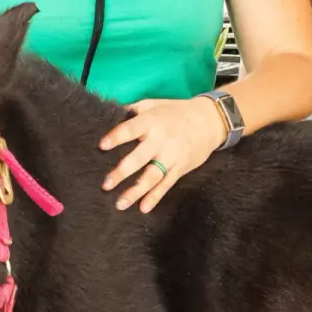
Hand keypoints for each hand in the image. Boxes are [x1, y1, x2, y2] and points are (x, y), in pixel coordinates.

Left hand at [99, 97, 226, 212]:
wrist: (210, 121)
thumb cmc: (176, 111)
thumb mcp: (154, 104)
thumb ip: (133, 110)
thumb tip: (109, 114)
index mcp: (151, 121)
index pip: (131, 129)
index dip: (117, 136)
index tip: (102, 146)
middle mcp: (160, 140)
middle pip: (139, 158)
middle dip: (122, 172)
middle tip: (106, 184)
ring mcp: (171, 156)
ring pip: (152, 176)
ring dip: (136, 191)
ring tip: (120, 203)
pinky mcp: (180, 168)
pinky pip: (166, 184)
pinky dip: (155, 196)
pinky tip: (144, 208)